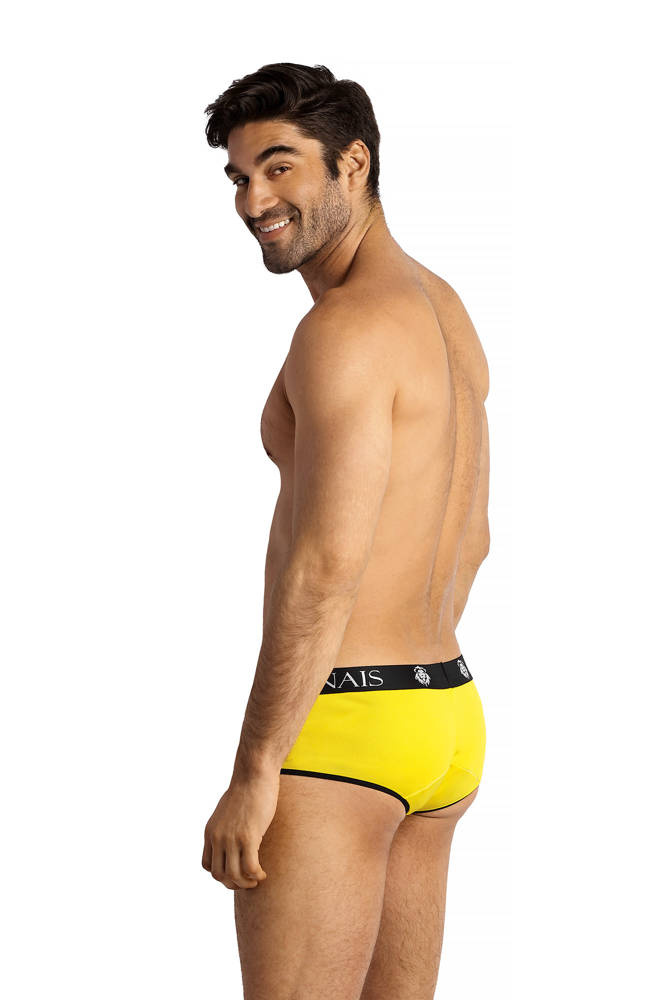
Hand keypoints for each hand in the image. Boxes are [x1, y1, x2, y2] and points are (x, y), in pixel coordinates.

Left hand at [201, 769, 278, 889]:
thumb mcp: (226, 811)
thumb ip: (225, 826)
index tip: (236, 872)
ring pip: (234, 875)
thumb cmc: (245, 790)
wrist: (254, 774)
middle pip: (219, 875)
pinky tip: (263, 872)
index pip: (208, 865)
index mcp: (210, 832)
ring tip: (257, 878)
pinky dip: (256, 875)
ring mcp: (231, 838)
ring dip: (246, 883)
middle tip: (248, 880)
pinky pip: (250, 868)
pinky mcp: (248, 836)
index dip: (222, 874)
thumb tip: (232, 835)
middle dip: (234, 883)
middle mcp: (217, 837)